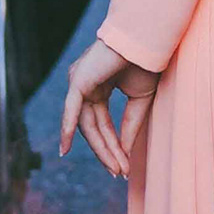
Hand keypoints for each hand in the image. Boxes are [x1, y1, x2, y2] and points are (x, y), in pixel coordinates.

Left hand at [59, 38, 158, 178]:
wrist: (148, 41)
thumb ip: (129, 126)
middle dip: (107, 151)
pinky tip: (65, 149)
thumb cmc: (146, 63)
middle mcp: (84, 85)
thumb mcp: (139, 101)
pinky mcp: (78, 80)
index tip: (124, 168)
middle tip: (119, 172)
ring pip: (86, 124)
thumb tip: (123, 152)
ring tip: (115, 167)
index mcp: (97, 88)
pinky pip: (71, 109)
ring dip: (101, 147)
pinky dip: (68, 129)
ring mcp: (78, 82)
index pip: (102, 124)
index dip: (113, 146)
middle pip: (93, 128)